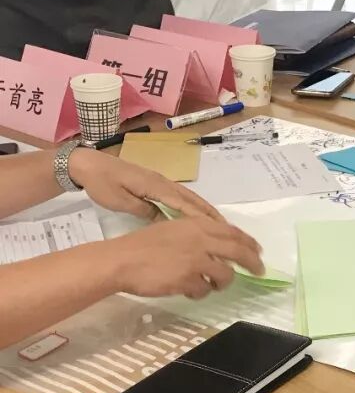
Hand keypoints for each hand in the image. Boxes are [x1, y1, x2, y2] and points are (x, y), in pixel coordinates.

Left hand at [69, 149, 226, 222]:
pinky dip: (191, 204)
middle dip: (209, 212)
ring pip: (187, 196)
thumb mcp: (119, 201)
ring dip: (203, 208)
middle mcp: (162, 181)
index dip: (200, 216)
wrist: (89, 164)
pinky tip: (195, 213)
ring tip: (217, 222)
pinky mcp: (154, 182)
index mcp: (155, 186)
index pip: (183, 202)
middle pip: (191, 198)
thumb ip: (143, 210)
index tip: (216, 228)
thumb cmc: (102, 184)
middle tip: (226, 227)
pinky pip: (179, 194)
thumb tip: (163, 220)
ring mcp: (159, 180)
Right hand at [106, 214, 263, 299]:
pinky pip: (204, 290)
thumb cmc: (143, 245)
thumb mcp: (174, 229)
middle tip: (259, 271)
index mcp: (198, 225)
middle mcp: (202, 240)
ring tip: (212, 285)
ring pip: (225, 275)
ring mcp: (197, 260)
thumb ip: (198, 234)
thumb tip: (220, 244)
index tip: (258, 250)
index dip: (249, 242)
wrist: (122, 260)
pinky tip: (189, 290)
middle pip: (239, 252)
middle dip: (252, 263)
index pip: (233, 232)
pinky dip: (200, 292)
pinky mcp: (189, 279)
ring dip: (222, 282)